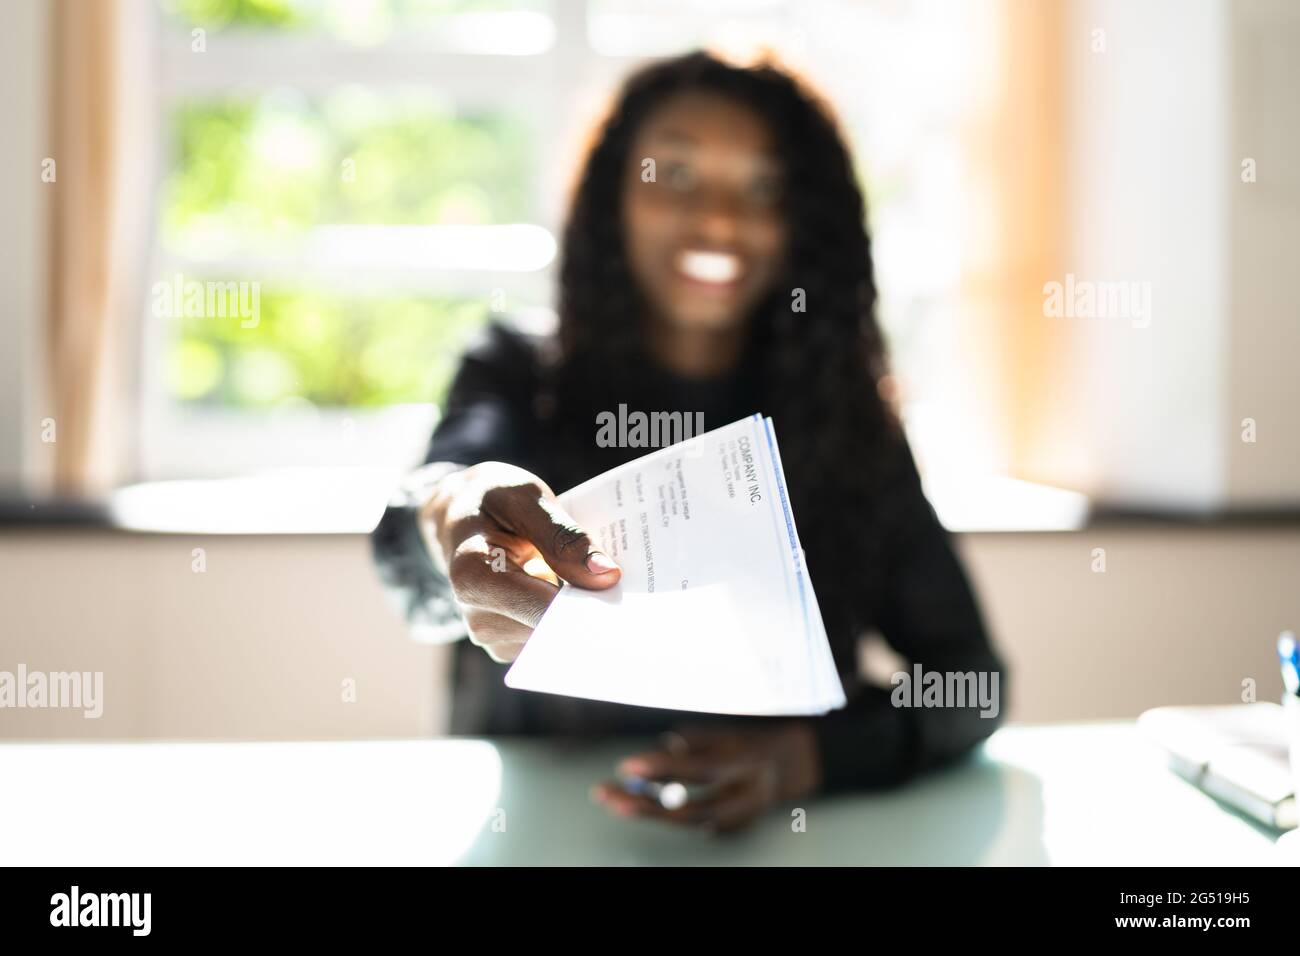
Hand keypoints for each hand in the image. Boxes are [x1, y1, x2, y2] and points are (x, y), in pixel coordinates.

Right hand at [422, 461, 620, 661]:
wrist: (459, 518)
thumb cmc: (492, 500)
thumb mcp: (524, 497)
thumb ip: (563, 535)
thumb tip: (606, 575)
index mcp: (473, 576)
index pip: (542, 608)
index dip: (588, 603)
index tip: (626, 593)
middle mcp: (478, 616)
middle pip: (554, 631)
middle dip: (591, 608)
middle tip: (625, 586)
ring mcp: (492, 635)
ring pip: (558, 640)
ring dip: (583, 614)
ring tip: (595, 581)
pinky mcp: (508, 643)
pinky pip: (553, 641)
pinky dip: (571, 619)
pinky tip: (580, 594)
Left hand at [591, 723, 821, 832]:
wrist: (793, 764)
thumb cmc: (746, 742)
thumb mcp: (724, 732)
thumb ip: (695, 743)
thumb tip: (658, 756)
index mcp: (746, 759)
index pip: (699, 767)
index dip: (662, 767)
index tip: (626, 766)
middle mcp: (748, 793)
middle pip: (693, 807)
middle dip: (647, 804)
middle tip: (607, 795)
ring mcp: (745, 817)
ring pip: (692, 822)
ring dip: (650, 812)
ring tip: (615, 802)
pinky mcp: (737, 830)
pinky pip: (698, 825)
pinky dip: (674, 815)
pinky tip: (651, 806)